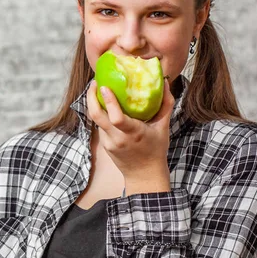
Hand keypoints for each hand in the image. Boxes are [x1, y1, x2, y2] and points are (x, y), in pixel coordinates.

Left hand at [86, 78, 174, 194]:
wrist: (144, 175)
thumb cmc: (156, 150)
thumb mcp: (163, 128)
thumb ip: (165, 105)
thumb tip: (165, 82)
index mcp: (133, 133)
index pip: (116, 118)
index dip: (108, 101)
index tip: (104, 86)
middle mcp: (117, 138)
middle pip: (96, 116)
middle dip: (91, 97)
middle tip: (94, 82)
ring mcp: (108, 143)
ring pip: (97, 120)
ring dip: (95, 104)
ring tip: (99, 90)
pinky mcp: (104, 145)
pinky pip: (100, 126)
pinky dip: (102, 115)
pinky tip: (106, 107)